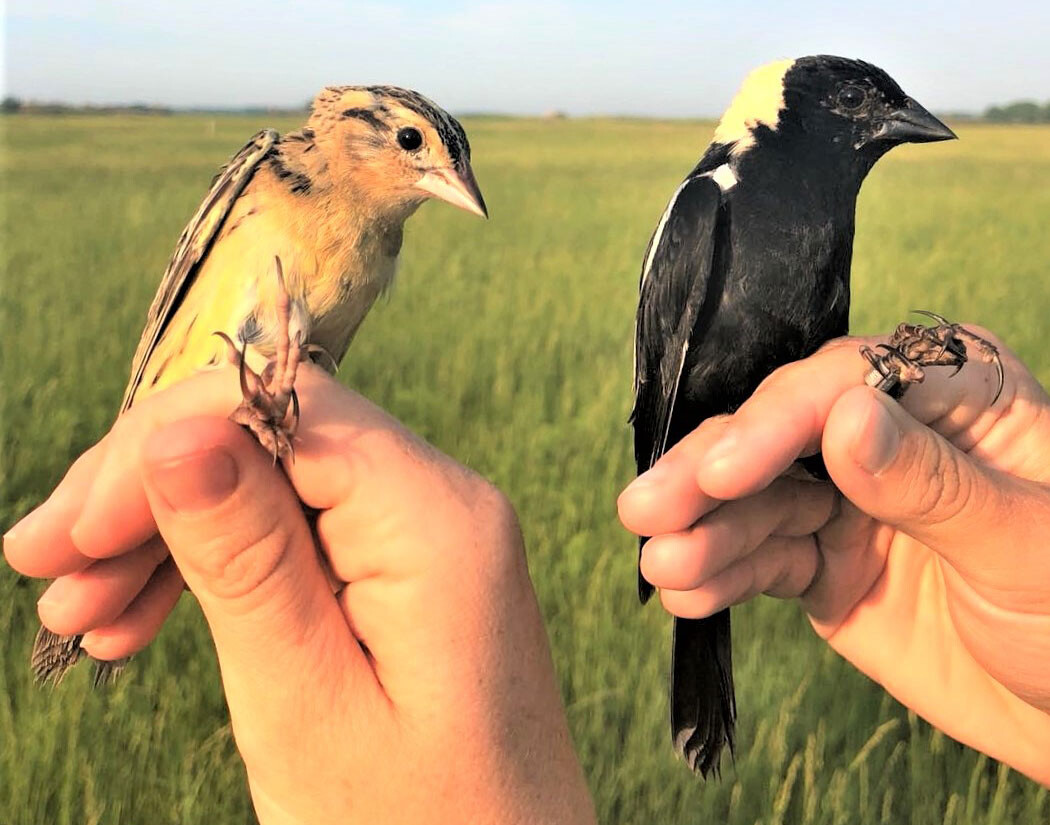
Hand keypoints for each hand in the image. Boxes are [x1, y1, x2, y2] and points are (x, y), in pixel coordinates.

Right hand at [5, 365, 595, 824]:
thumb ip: (246, 560)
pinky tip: (145, 616)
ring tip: (85, 617)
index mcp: (437, 520)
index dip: (161, 446)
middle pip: (274, 437)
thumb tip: (178, 430)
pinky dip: (221, 567)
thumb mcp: (307, 702)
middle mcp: (446, 504)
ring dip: (171, 534)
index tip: (67, 536)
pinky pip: (303, 534)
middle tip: (47, 576)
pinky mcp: (414, 572)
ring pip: (277, 484)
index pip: (281, 409)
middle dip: (152, 494)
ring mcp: (433, 535)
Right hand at [618, 329, 1049, 785]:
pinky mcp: (821, 560)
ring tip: (663, 567)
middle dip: (709, 473)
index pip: (846, 384)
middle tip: (645, 509)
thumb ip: (931, 480)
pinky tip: (685, 590)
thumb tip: (841, 414)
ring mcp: (848, 499)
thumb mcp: (1025, 544)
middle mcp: (886, 434)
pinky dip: (718, 574)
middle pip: (779, 436)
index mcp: (953, 396)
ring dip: (703, 531)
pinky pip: (759, 560)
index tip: (724, 471)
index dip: (776, 423)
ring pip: (756, 502)